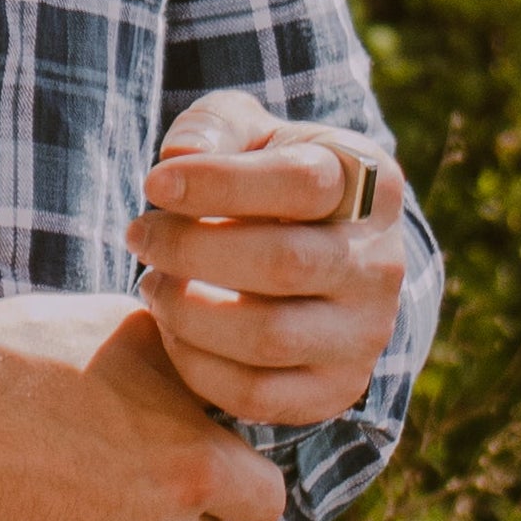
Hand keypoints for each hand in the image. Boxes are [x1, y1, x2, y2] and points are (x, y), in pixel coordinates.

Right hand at [0, 293, 286, 520]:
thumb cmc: (27, 353)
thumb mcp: (122, 327)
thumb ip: (183, 364)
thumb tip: (209, 372)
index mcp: (194, 469)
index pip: (267, 499)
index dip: (243, 475)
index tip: (211, 454)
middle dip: (191, 514)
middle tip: (145, 470)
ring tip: (84, 489)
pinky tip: (31, 508)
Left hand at [124, 91, 411, 429]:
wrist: (311, 258)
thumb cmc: (264, 182)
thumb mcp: (249, 133)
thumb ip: (214, 126)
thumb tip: (181, 157)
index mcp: (370, 185)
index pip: (301, 183)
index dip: (218, 183)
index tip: (154, 184)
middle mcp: (381, 264)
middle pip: (283, 263)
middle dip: (190, 249)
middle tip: (139, 235)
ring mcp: (364, 333)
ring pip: (268, 336)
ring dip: (187, 311)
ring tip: (151, 284)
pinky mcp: (335, 389)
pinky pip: (256, 394)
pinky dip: (195, 365)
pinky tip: (170, 330)